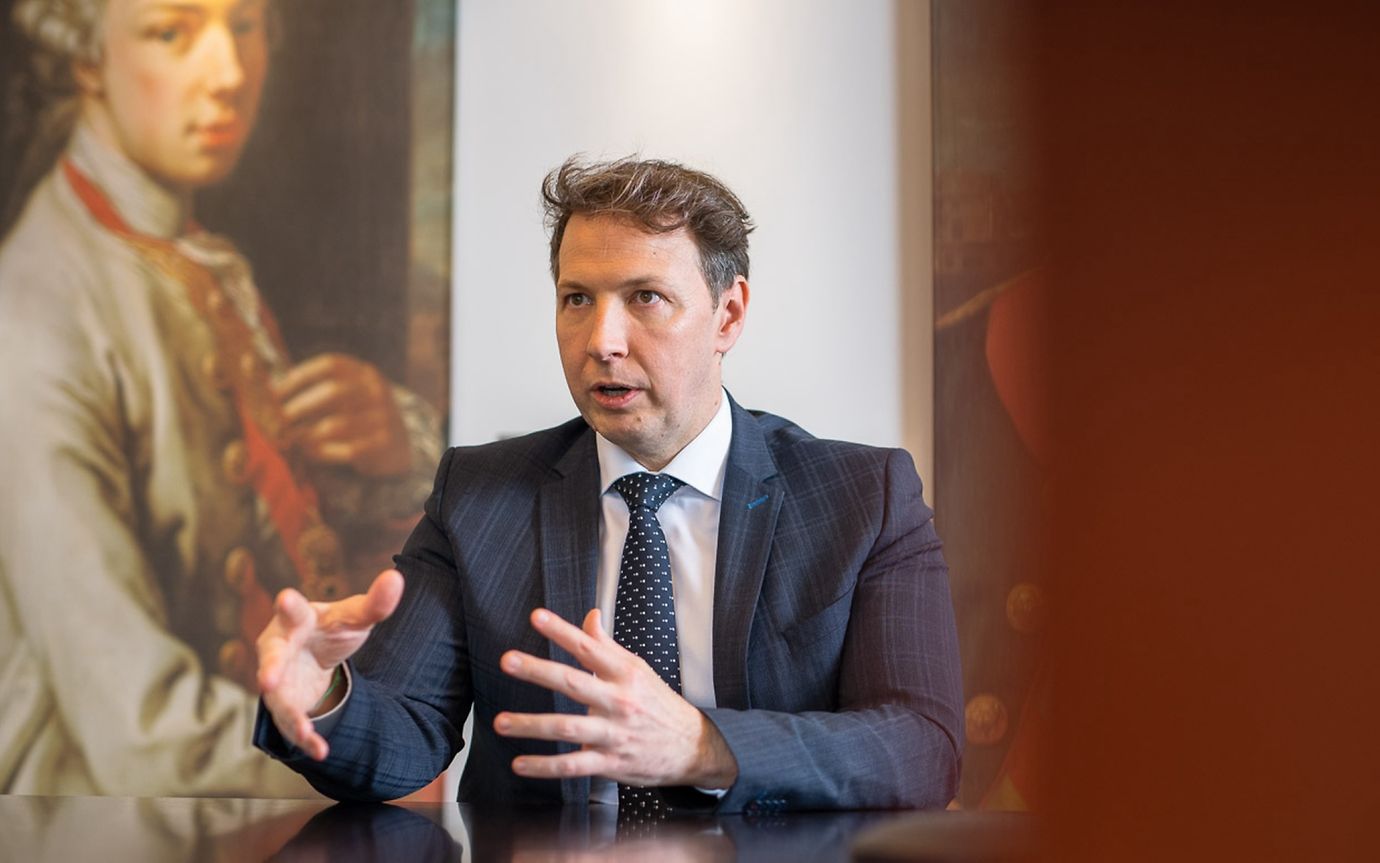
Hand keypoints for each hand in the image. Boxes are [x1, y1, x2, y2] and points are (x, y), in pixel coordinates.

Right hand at [256, 569, 403, 759]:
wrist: (312, 656)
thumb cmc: (330, 628)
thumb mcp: (353, 617)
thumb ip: (374, 602)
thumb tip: (396, 578)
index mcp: (297, 620)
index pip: (291, 610)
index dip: (288, 606)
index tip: (285, 599)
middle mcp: (279, 649)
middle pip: (272, 657)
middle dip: (271, 667)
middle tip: (267, 680)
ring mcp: (278, 679)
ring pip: (278, 698)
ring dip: (290, 715)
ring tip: (306, 733)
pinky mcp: (284, 705)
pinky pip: (291, 723)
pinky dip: (305, 737)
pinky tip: (321, 750)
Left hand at [274, 353, 410, 476]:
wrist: (398, 446)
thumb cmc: (356, 417)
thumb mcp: (343, 395)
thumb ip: (310, 386)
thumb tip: (249, 365)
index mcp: (364, 372)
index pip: (330, 364)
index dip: (299, 377)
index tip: (274, 393)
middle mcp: (377, 391)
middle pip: (333, 391)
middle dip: (299, 407)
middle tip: (276, 422)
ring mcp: (384, 417)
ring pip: (337, 424)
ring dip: (307, 434)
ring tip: (291, 441)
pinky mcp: (384, 444)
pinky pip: (347, 450)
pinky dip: (323, 453)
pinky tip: (310, 454)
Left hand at [493, 608, 738, 788]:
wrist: (692, 746)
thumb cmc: (658, 704)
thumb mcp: (638, 670)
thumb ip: (608, 645)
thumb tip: (590, 616)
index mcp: (626, 674)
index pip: (589, 648)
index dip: (562, 631)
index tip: (537, 617)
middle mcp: (619, 701)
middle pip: (574, 683)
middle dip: (538, 671)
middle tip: (507, 660)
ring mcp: (614, 734)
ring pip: (568, 728)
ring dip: (532, 725)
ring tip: (501, 722)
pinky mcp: (610, 763)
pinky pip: (573, 766)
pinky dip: (544, 767)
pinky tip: (519, 764)